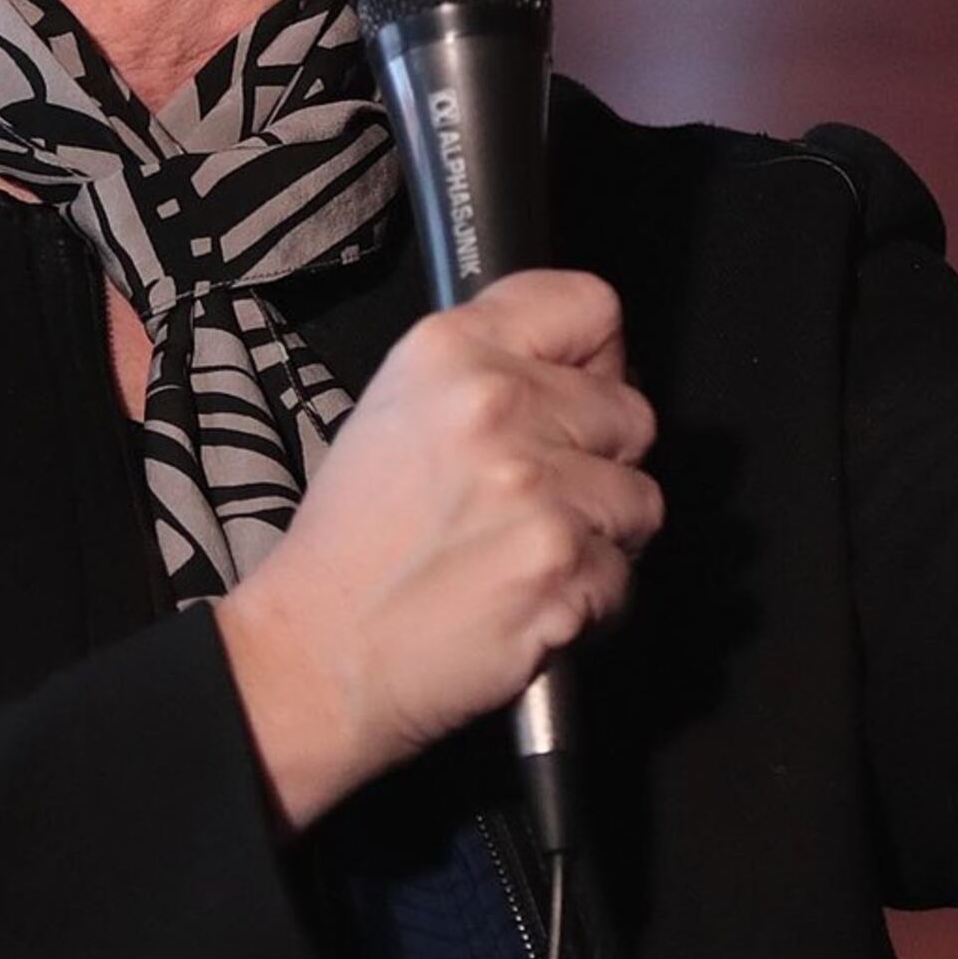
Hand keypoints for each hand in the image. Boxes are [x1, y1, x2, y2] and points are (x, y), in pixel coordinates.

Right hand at [215, 269, 660, 827]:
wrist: (319, 652)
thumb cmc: (355, 542)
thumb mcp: (397, 407)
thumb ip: (492, 370)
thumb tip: (588, 373)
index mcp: (452, 352)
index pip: (590, 306)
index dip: (598, 357)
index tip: (583, 390)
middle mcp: (499, 407)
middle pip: (630, 411)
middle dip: (599, 460)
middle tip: (539, 497)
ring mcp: (537, 491)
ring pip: (638, 499)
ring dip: (601, 534)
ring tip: (529, 552)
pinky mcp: (562, 570)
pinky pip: (623, 577)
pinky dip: (588, 598)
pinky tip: (528, 599)